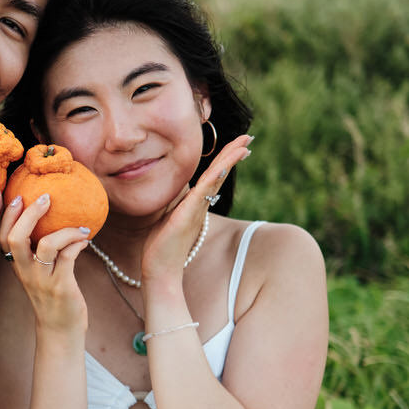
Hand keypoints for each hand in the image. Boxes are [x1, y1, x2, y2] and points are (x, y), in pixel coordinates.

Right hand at [0, 193, 90, 336]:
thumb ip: (38, 251)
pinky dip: (78, 243)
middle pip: (16, 238)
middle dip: (30, 214)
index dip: (7, 215)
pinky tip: (85, 241)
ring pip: (47, 245)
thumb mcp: (38, 273)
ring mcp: (43, 280)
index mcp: (18, 266)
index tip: (18, 196)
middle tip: (46, 198)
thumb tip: (52, 220)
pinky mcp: (61, 287)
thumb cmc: (52, 297)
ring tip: (80, 228)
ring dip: (66, 230)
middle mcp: (26, 272)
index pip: (2, 237)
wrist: (60, 331)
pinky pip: (69, 257)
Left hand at [140, 134, 253, 287]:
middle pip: (220, 173)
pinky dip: (214, 178)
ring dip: (229, 161)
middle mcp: (200, 204)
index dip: (225, 159)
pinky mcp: (188, 215)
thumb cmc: (161, 246)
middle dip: (233, 154)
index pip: (214, 176)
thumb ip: (173, 203)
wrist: (160, 270)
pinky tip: (222, 165)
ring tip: (243, 146)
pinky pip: (203, 192)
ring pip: (216, 179)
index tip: (237, 144)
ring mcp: (196, 209)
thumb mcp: (167, 216)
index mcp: (196, 203)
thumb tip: (173, 193)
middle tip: (248, 137)